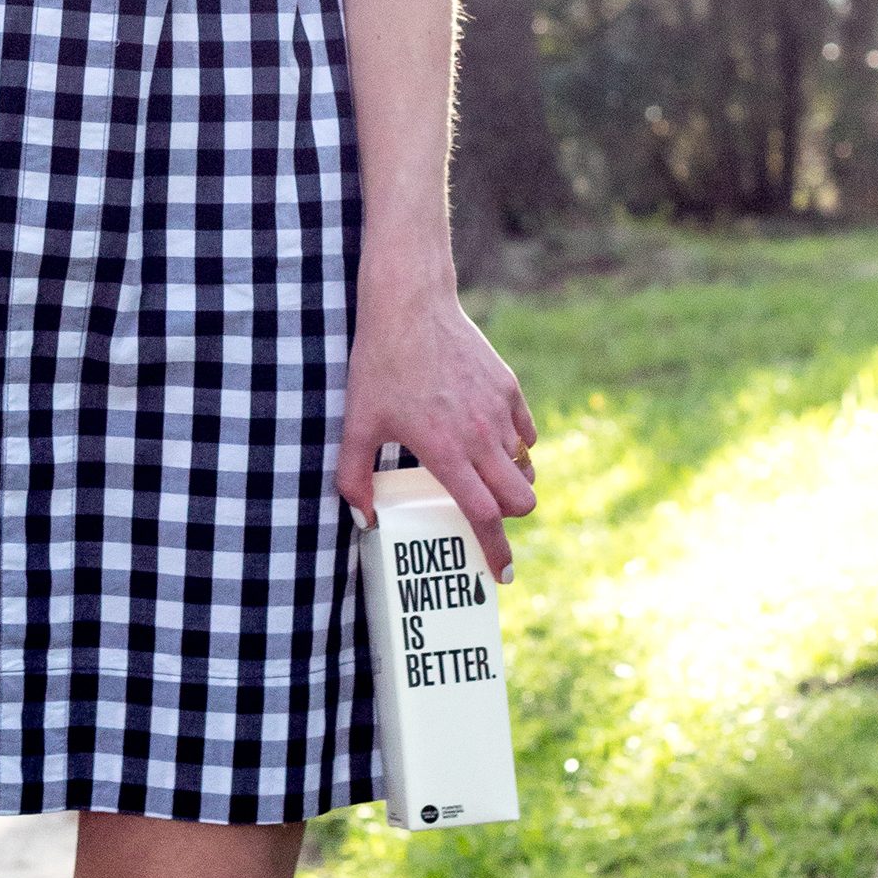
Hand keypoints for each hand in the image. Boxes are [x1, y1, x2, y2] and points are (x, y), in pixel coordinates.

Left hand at [336, 265, 537, 581]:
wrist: (409, 304)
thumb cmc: (379, 364)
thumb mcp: (356, 422)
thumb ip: (352, 476)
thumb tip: (364, 519)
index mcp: (446, 451)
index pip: (483, 516)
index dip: (495, 550)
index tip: (501, 573)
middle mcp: (480, 436)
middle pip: (520, 500)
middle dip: (509, 518)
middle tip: (487, 517)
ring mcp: (500, 410)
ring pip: (524, 467)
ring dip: (509, 480)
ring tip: (482, 474)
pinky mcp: (509, 386)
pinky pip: (525, 433)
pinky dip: (515, 445)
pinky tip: (490, 438)